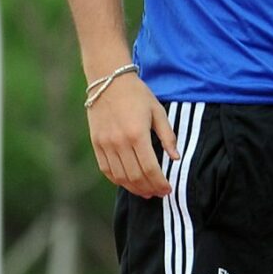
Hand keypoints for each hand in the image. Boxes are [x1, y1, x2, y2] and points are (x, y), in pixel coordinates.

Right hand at [87, 73, 178, 198]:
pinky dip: (118, 180)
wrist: (108, 80)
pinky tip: (128, 183)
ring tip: (146, 192)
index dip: (160, 183)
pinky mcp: (96, 143)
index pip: (150, 168)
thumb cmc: (137, 95)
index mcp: (137, 134)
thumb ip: (168, 136)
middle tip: (159, 193)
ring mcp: (105, 143)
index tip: (168, 189)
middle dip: (149, 188)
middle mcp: (119, 142)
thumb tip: (176, 158)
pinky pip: (106, 169)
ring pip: (120, 176)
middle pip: (135, 176)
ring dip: (134, 188)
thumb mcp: (158, 112)